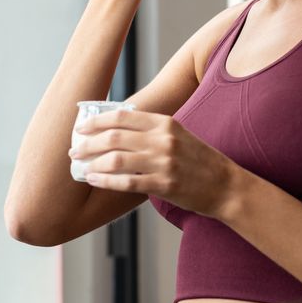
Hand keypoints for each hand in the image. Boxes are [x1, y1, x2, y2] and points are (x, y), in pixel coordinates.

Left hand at [69, 108, 240, 218]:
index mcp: (165, 123)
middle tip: (75, 150)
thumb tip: (117, 131)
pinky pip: (126, 182)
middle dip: (88, 143)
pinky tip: (94, 179)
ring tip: (81, 166)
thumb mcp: (179, 136)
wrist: (227, 186)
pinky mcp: (164, 184)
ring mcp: (164, 162)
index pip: (122, 116)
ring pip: (116, 159)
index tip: (81, 127)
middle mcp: (163, 140)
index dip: (97, 121)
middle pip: (114, 137)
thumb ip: (152, 131)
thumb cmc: (200, 161)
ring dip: (93, 162)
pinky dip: (106, 180)